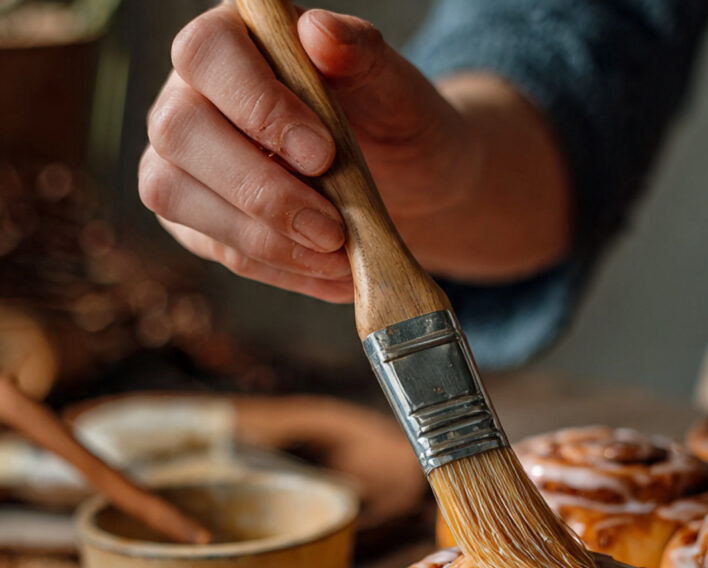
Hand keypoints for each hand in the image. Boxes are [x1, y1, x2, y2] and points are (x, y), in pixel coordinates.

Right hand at [139, 4, 481, 301]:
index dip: (256, 107)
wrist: (412, 187)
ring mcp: (186, 160)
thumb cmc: (397, 125)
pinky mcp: (197, 219)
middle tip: (332, 228)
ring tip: (336, 257)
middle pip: (178, 131)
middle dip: (260, 191)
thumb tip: (318, 31)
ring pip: (176, 195)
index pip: (208, 54)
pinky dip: (280, 270)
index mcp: (238, 40)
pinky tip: (331, 275)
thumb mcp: (396, 89)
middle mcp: (194, 93)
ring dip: (263, 240)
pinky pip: (217, 249)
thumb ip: (362, 54)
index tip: (321, 155)